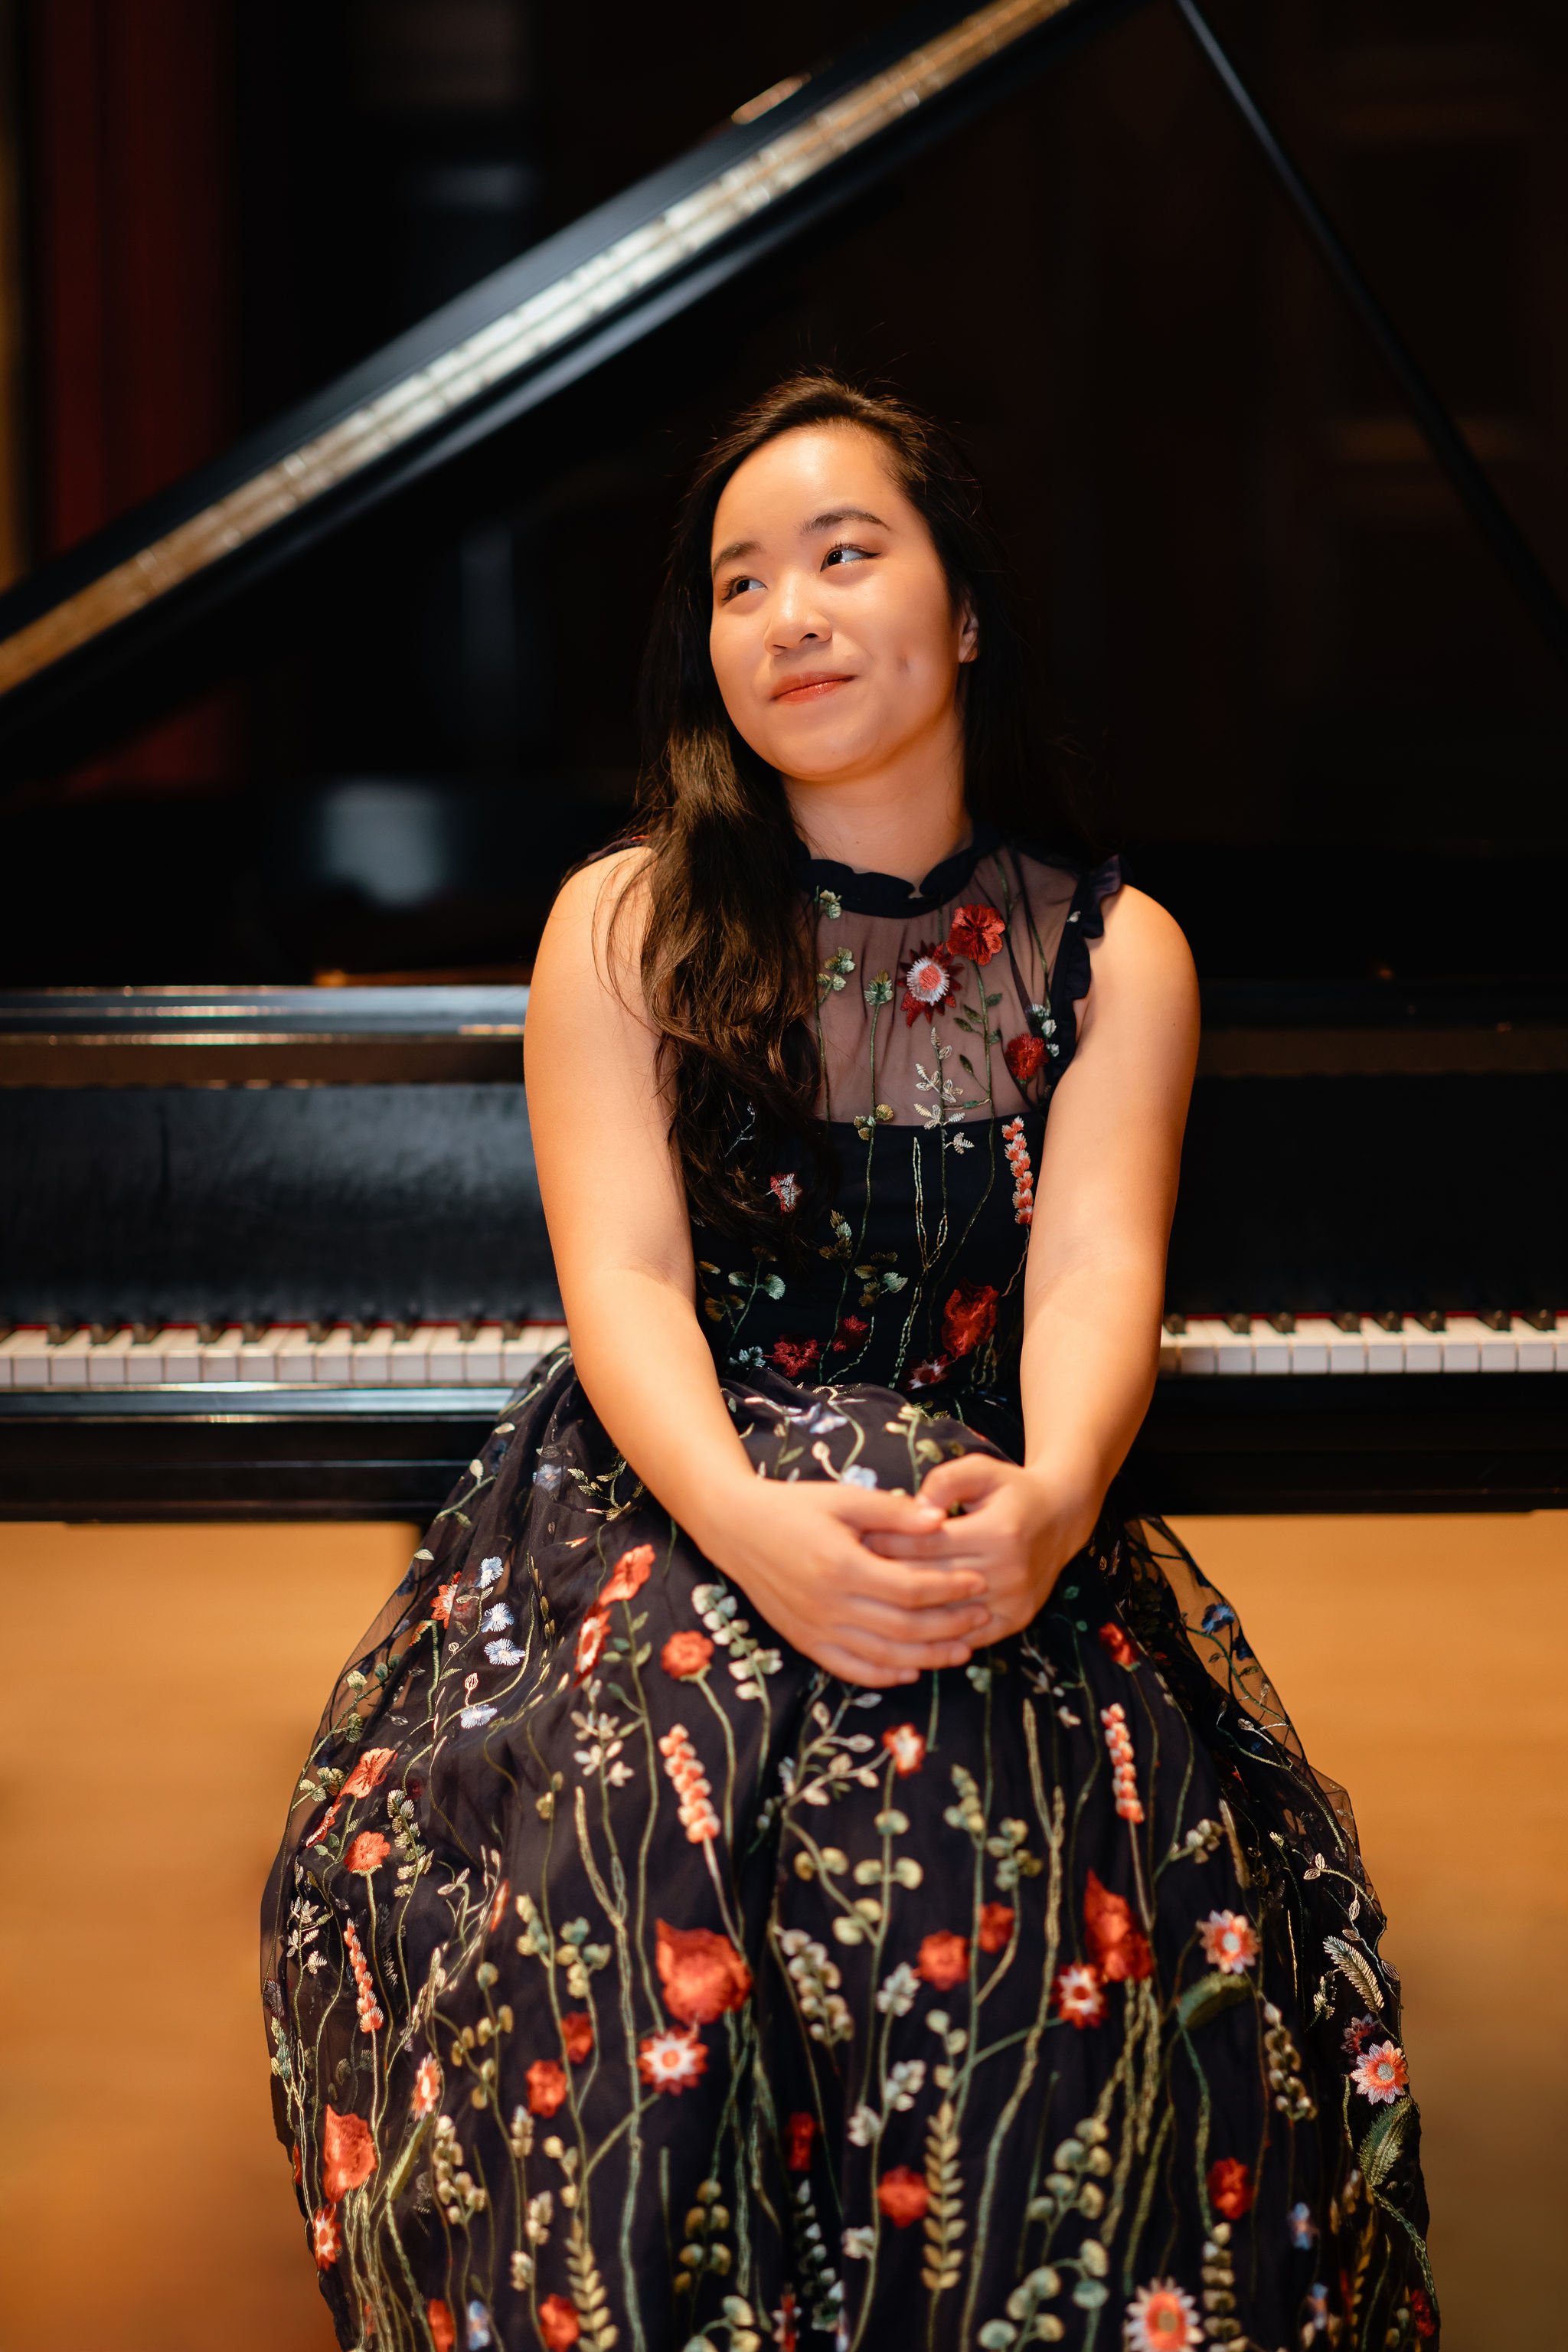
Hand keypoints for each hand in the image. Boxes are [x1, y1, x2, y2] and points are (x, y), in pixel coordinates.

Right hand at [695, 1477, 995, 1688]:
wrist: (735, 1529)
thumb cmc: (793, 1507)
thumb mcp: (844, 1498)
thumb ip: (893, 1512)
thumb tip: (941, 1521)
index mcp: (842, 1565)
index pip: (911, 1588)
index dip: (950, 1588)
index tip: (978, 1581)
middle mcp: (829, 1604)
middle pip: (904, 1628)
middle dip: (949, 1625)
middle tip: (981, 1616)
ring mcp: (815, 1628)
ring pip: (882, 1657)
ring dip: (927, 1657)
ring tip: (962, 1650)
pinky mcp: (804, 1642)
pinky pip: (849, 1669)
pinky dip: (883, 1676)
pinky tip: (910, 1670)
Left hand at [863, 1454, 1093, 1645]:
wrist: (1061, 1517)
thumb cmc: (1010, 1490)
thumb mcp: (981, 1470)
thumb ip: (945, 1481)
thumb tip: (914, 1508)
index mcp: (998, 1531)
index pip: (927, 1544)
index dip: (887, 1543)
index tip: (854, 1540)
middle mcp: (1009, 1570)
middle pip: (931, 1582)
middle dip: (885, 1578)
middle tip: (848, 1574)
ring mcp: (1015, 1600)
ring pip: (945, 1614)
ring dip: (905, 1610)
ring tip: (867, 1600)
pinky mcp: (1017, 1620)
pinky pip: (967, 1636)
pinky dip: (935, 1635)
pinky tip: (902, 1628)